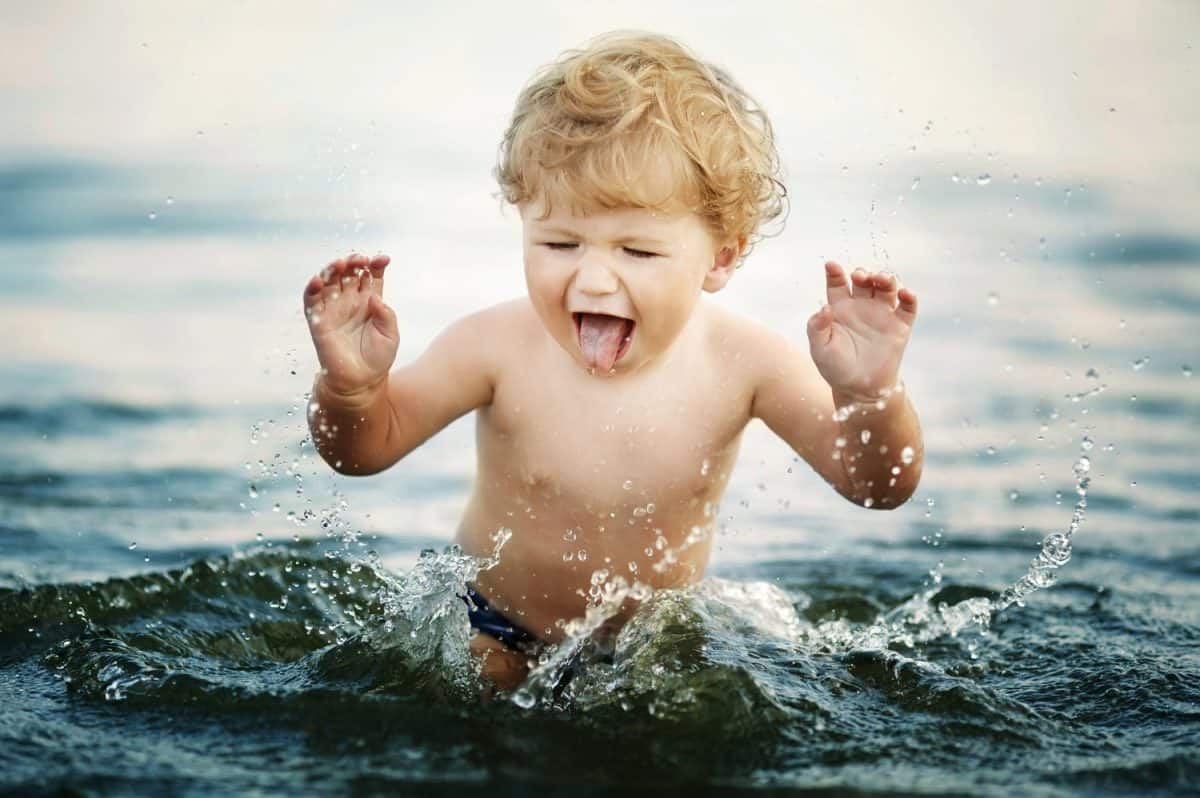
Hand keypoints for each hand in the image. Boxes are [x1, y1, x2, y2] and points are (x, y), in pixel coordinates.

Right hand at [303, 252, 396, 398]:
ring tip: (340, 264)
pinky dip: (312, 288)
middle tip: (360, 259)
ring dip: (332, 269)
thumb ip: (386, 315)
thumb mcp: (391, 335)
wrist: (361, 382)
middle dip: (353, 261)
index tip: (383, 259)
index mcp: (370, 300)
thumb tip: (374, 297)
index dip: (376, 264)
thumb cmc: (378, 358)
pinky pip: (311, 300)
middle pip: (349, 272)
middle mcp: (350, 301)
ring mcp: (333, 309)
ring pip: (329, 281)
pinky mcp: (318, 321)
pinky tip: (318, 280)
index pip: (371, 274)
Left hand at [806, 261, 916, 403]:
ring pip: (887, 287)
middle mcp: (861, 307)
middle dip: (863, 273)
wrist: (860, 390)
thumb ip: (816, 327)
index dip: (834, 272)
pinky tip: (905, 294)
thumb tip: (824, 307)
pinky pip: (908, 307)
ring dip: (886, 278)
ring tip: (881, 279)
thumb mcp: (819, 349)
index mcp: (840, 309)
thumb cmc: (836, 369)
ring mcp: (882, 315)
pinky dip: (909, 297)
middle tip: (860, 276)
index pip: (837, 283)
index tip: (831, 265)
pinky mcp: (900, 327)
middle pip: (865, 280)